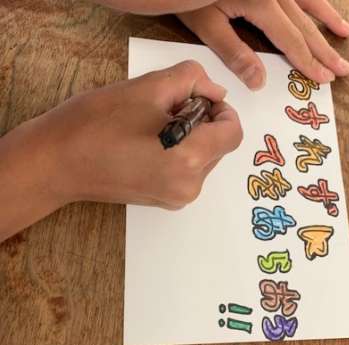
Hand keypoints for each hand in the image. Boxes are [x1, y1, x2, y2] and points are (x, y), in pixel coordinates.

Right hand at [0, 61, 241, 240]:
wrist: (59, 163)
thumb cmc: (97, 123)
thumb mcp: (148, 87)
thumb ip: (192, 81)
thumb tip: (215, 94)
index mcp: (189, 159)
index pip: (232, 134)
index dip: (222, 111)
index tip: (199, 99)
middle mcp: (189, 186)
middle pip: (219, 147)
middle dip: (203, 124)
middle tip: (166, 110)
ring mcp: (176, 198)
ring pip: (203, 160)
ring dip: (191, 139)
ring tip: (152, 129)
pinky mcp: (163, 202)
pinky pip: (187, 173)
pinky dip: (179, 155)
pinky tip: (148, 146)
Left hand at [178, 0, 348, 88]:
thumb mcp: (206, 23)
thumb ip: (234, 52)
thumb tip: (259, 82)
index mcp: (261, 2)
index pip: (291, 40)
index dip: (308, 61)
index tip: (325, 78)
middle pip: (305, 24)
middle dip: (325, 49)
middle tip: (345, 68)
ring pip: (309, 1)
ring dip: (328, 19)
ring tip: (346, 33)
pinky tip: (321, 6)